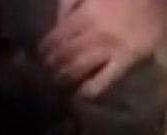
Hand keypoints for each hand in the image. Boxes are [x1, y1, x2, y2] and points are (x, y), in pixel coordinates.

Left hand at [40, 0, 166, 96]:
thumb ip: (71, 2)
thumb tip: (56, 22)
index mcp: (86, 12)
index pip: (57, 36)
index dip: (45, 47)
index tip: (39, 54)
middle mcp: (95, 33)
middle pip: (65, 53)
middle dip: (52, 64)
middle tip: (45, 71)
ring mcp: (111, 48)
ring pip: (79, 67)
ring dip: (64, 76)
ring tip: (56, 82)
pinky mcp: (127, 60)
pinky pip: (105, 79)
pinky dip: (90, 89)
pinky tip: (80, 94)